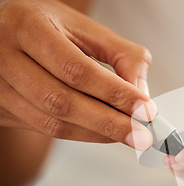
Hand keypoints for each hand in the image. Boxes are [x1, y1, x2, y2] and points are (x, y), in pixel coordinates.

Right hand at [0, 0, 155, 149]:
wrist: (5, 33)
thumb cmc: (47, 27)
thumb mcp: (85, 28)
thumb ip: (121, 55)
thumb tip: (141, 93)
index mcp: (28, 26)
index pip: (76, 69)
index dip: (114, 93)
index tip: (144, 109)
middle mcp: (4, 55)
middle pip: (61, 101)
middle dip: (109, 122)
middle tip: (140, 133)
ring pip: (51, 122)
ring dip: (96, 133)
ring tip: (127, 135)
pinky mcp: (0, 109)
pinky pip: (44, 129)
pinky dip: (80, 134)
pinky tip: (103, 132)